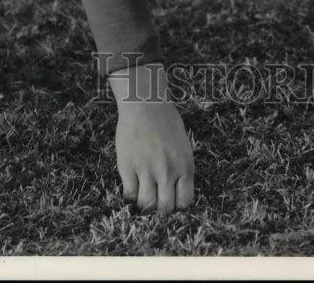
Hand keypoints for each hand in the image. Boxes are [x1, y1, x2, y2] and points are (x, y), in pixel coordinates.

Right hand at [109, 64, 193, 212]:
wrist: (145, 104)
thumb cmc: (166, 121)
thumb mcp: (183, 145)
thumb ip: (181, 169)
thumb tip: (177, 191)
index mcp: (185, 166)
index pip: (185, 202)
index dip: (177, 207)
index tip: (172, 203)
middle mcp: (167, 172)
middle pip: (165, 208)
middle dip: (161, 210)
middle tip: (156, 203)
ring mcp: (147, 170)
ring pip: (147, 205)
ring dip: (145, 205)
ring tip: (143, 197)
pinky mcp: (128, 167)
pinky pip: (129, 195)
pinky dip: (130, 196)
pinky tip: (132, 188)